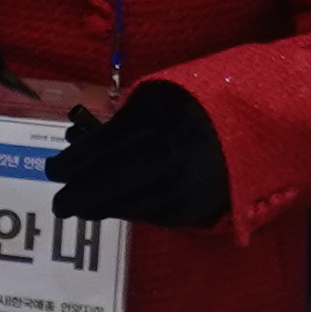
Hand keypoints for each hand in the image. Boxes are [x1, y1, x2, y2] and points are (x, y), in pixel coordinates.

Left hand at [46, 80, 229, 230]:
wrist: (258, 127)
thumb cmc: (196, 107)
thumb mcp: (158, 96)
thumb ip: (125, 118)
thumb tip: (82, 144)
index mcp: (156, 117)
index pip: (102, 145)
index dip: (72, 161)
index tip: (52, 170)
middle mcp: (170, 152)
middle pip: (112, 180)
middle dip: (78, 194)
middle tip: (59, 204)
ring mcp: (185, 183)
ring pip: (131, 204)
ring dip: (100, 209)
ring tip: (80, 209)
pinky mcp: (198, 206)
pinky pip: (154, 215)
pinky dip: (130, 213)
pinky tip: (114, 210)